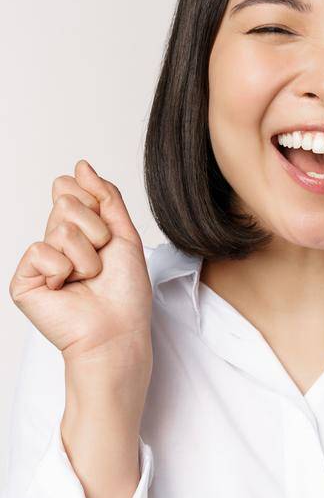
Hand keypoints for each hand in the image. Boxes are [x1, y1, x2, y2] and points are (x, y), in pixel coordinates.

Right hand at [9, 160, 151, 371]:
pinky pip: (41, 251)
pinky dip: (63, 269)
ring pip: (60, 228)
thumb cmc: (126, 292)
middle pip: (66, 203)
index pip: (71, 189)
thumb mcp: (124, 235)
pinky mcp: (23, 281)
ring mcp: (38, 262)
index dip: (94, 205)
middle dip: (95, 232)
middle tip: (101, 263)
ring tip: (88, 278)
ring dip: (87, 256)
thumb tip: (81, 165)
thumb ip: (106, 197)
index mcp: (78, 231)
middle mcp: (55, 243)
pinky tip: (66, 288)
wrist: (119, 331)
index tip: (107, 233)